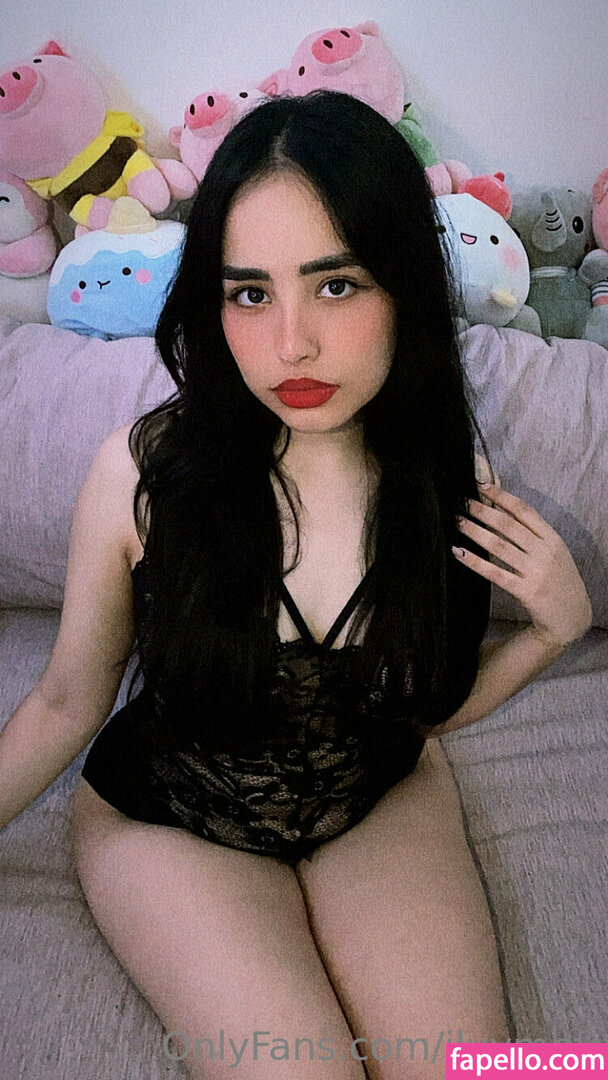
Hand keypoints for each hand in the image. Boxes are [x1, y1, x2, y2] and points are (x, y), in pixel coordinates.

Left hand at [452, 483, 592, 648]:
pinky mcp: (526, 592)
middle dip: (482, 510)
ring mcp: (536, 572)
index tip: (481, 486)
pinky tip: (458, 552)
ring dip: (475, 531)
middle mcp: (545, 552)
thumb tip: (501, 511)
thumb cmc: (559, 581)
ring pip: (499, 546)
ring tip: (456, 521)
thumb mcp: (553, 553)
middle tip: (461, 501)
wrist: (572, 617)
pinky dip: (475, 562)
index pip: (524, 511)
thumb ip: (533, 534)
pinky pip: (495, 573)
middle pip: (508, 525)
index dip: (502, 496)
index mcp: (552, 539)